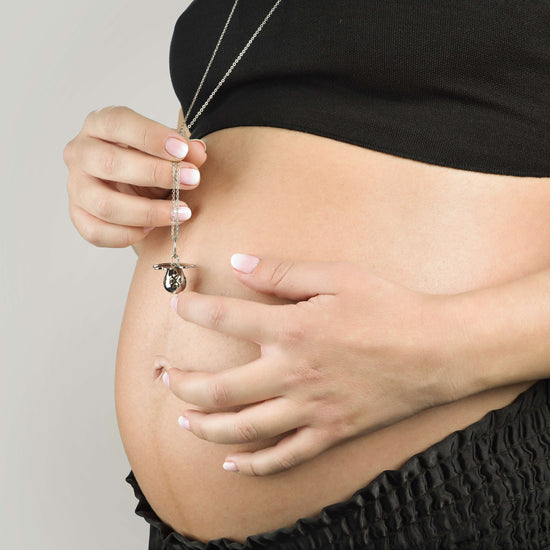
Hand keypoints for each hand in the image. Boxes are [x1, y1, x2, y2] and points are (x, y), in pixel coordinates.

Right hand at [64, 105, 206, 247]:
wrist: (134, 187)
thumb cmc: (149, 161)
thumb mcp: (168, 151)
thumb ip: (185, 151)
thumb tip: (197, 153)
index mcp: (99, 124)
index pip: (117, 123)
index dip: (151, 136)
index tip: (182, 150)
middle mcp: (80, 152)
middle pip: (110, 163)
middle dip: (156, 173)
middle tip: (192, 180)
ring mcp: (75, 185)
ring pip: (104, 204)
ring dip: (148, 212)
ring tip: (181, 213)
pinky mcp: (78, 215)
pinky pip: (96, 232)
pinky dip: (127, 234)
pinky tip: (151, 230)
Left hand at [165, 254, 459, 475]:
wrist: (436, 350)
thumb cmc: (390, 309)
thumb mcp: (336, 278)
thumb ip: (282, 274)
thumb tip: (239, 264)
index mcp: (291, 330)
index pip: (224, 319)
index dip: (193, 310)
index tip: (178, 304)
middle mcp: (291, 374)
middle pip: (218, 388)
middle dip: (181, 383)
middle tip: (163, 376)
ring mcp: (309, 409)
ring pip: (241, 428)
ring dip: (204, 427)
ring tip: (183, 421)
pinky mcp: (329, 432)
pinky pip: (283, 456)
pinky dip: (253, 465)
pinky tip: (232, 463)